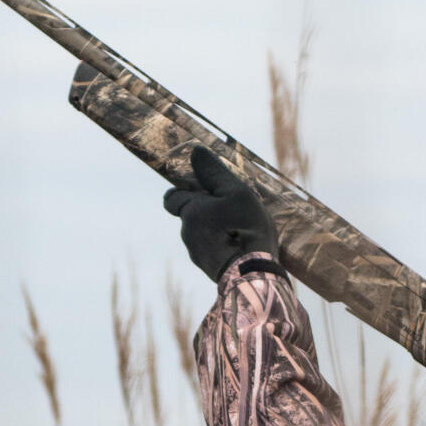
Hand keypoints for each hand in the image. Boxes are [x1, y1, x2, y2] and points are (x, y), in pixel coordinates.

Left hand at [162, 146, 280, 281]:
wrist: (252, 274)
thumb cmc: (244, 228)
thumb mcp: (234, 192)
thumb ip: (214, 173)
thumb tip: (195, 151)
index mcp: (189, 213)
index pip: (173, 198)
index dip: (184, 191)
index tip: (203, 190)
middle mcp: (187, 235)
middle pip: (192, 216)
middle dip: (207, 210)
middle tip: (234, 209)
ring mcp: (198, 255)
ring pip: (203, 234)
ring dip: (217, 229)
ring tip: (243, 229)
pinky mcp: (211, 269)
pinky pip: (213, 250)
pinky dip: (224, 245)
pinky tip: (245, 245)